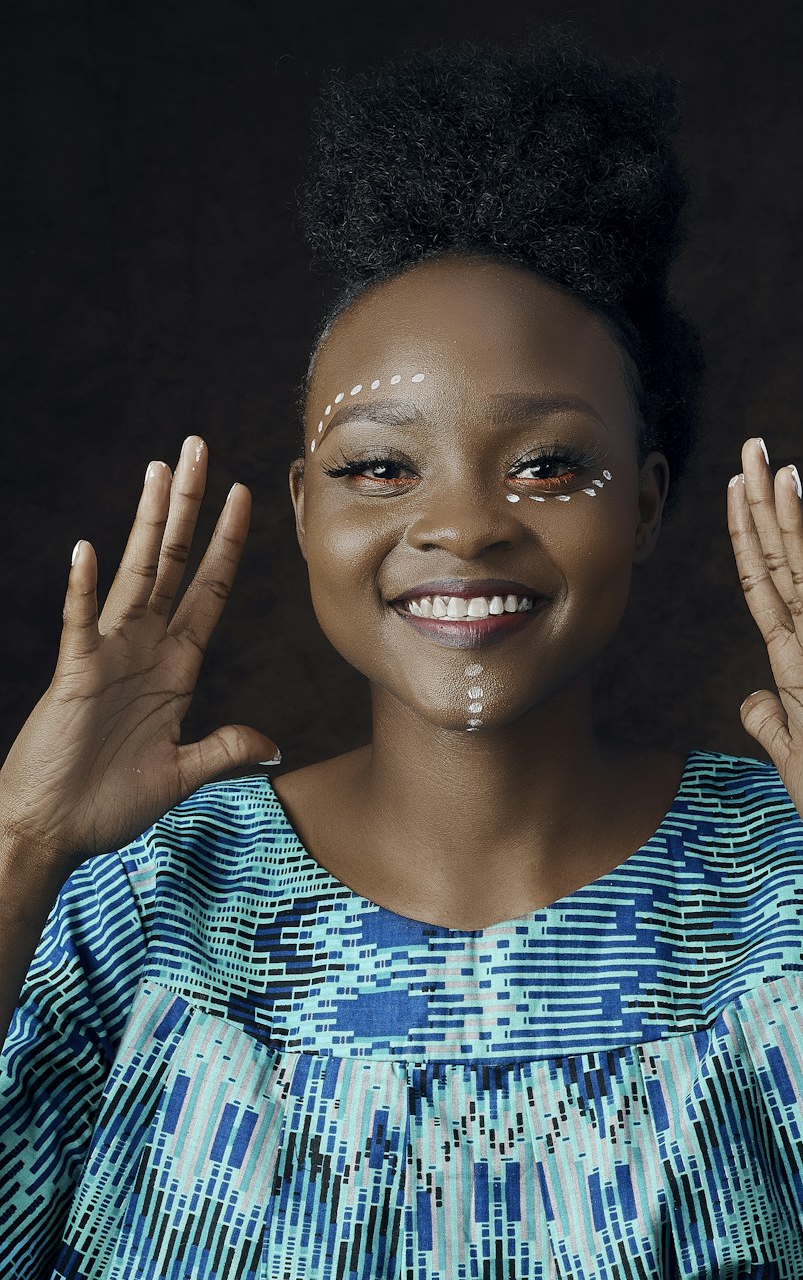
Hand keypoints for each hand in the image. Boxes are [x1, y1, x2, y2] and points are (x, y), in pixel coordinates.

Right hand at [0, 436, 279, 876]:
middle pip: (174, 564)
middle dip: (189, 508)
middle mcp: (145, 649)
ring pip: (136, 575)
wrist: (53, 830)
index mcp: (175, 667)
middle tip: (199, 449)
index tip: (245, 496)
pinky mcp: (75, 676)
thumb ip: (224, 751)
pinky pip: (81, 626)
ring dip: (149, 524)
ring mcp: (109, 656)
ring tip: (159, 471)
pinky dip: (84, 591)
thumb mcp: (182, 775)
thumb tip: (271, 743)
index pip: (209, 590)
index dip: (228, 544)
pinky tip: (88, 552)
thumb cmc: (107, 802)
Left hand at [727, 436, 802, 871]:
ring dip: (798, 531)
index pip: (762, 586)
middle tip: (754, 448)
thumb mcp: (790, 759)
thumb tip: (752, 697)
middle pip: (784, 568)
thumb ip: (771, 723)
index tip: (734, 485)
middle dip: (766, 509)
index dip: (745, 537)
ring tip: (786, 476)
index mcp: (795, 665)